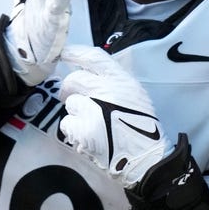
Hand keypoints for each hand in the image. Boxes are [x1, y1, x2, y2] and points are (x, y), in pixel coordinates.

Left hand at [59, 45, 169, 188]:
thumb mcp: (134, 95)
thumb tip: (87, 74)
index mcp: (122, 80)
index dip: (75, 53)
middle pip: (74, 79)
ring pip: (70, 103)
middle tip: (76, 101)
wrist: (144, 157)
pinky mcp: (84, 129)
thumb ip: (113, 82)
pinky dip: (74, 131)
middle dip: (69, 90)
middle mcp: (107, 90)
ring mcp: (94, 109)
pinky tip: (89, 136)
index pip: (94, 57)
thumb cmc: (141, 126)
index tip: (64, 53)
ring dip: (76, 113)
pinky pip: (67, 123)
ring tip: (94, 124)